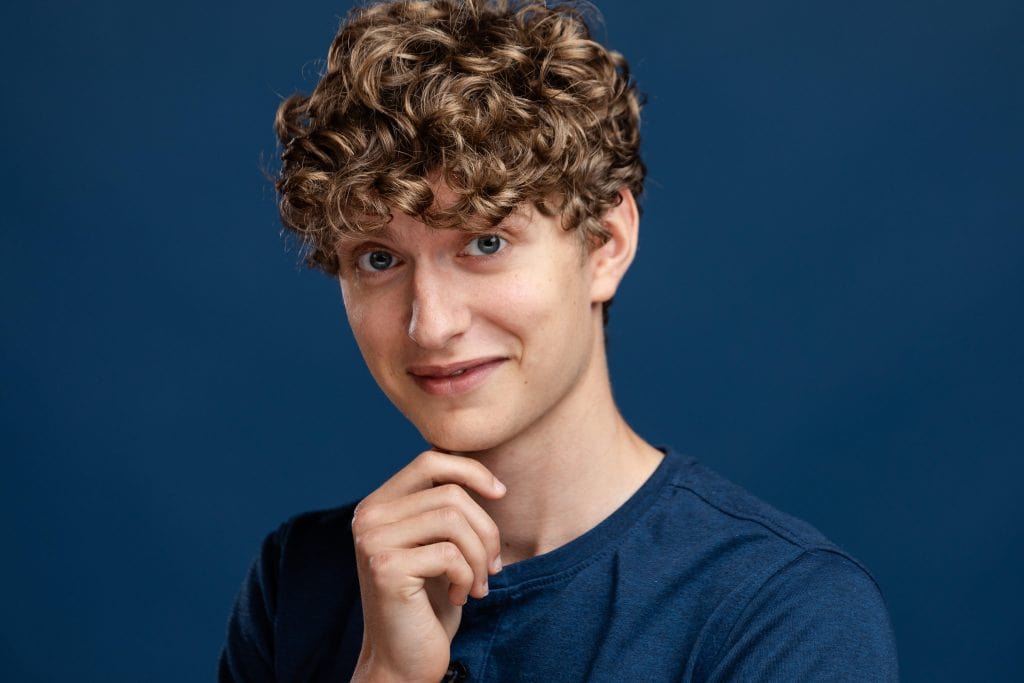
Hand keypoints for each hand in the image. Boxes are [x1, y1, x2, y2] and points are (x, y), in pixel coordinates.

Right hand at [350, 450, 505, 682]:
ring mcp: (372, 540)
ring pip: (453, 520)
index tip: (500, 494)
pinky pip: (450, 554)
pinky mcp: (386, 568)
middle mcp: (368, 517)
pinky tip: (461, 597)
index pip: (430, 460)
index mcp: (378, 505)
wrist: (404, 661)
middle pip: (450, 493)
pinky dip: (467, 577)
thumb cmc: (429, 602)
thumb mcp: (438, 545)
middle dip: (486, 529)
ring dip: (480, 556)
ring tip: (479, 583)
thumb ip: (444, 507)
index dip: (472, 470)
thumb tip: (483, 472)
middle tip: (494, 565)